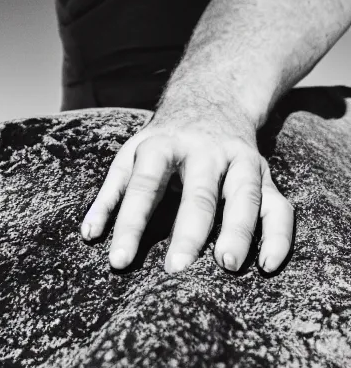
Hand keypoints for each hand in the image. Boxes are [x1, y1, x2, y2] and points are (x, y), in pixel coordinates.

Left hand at [80, 102, 293, 273]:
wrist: (211, 98)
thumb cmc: (162, 141)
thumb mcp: (130, 156)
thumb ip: (110, 195)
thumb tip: (89, 236)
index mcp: (162, 146)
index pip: (143, 188)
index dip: (130, 226)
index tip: (119, 262)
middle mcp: (204, 151)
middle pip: (199, 193)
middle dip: (189, 232)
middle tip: (176, 269)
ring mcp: (239, 161)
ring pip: (244, 196)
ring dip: (238, 231)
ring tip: (226, 266)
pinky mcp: (264, 174)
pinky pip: (279, 205)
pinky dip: (278, 235)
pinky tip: (268, 264)